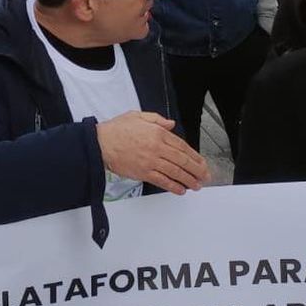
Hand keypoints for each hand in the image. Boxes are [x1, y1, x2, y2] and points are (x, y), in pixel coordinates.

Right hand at [96, 111, 210, 194]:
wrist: (100, 143)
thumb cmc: (116, 130)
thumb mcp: (138, 116)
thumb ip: (157, 119)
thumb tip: (171, 124)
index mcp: (158, 133)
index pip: (182, 146)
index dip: (195, 156)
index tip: (201, 162)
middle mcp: (158, 147)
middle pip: (183, 160)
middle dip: (197, 170)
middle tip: (205, 176)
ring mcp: (151, 161)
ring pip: (176, 172)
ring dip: (189, 180)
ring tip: (196, 185)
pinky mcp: (143, 172)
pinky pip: (163, 181)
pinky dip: (173, 186)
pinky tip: (181, 190)